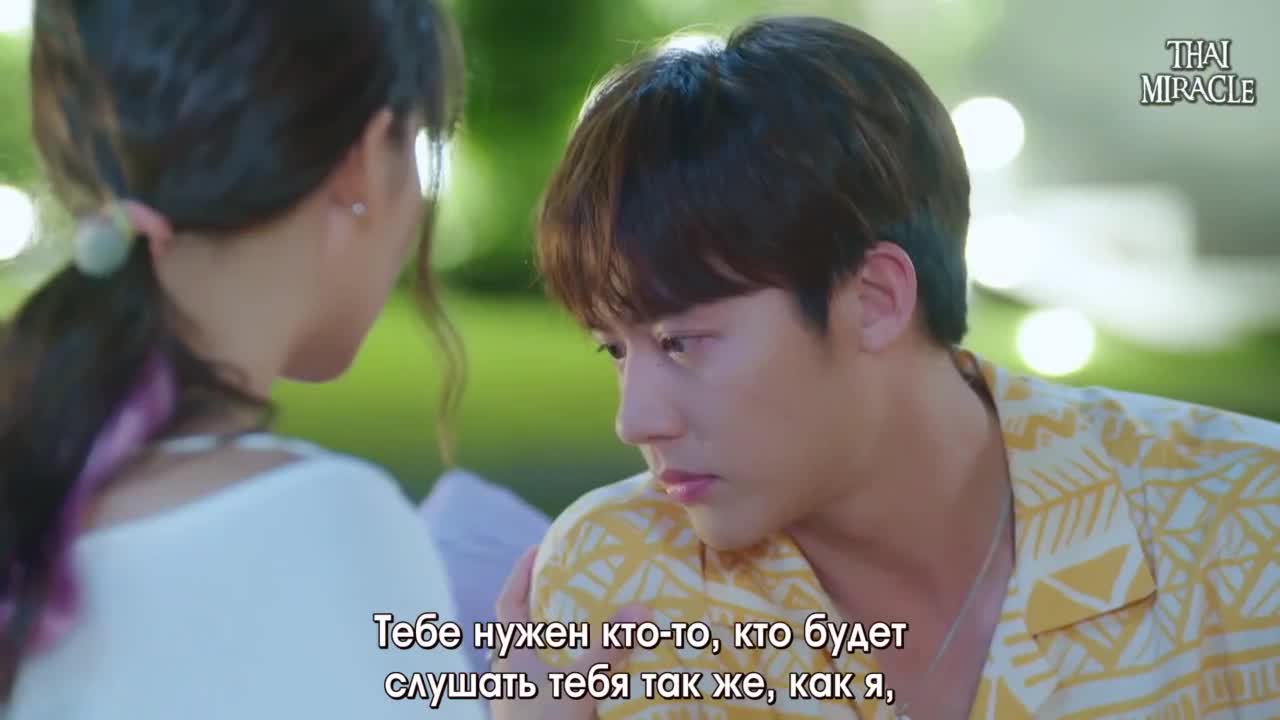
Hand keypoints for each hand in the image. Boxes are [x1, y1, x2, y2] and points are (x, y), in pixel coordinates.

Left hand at [487, 546, 648, 719]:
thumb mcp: (578, 687)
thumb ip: (608, 649)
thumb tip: (640, 608)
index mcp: (511, 657)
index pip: (507, 605)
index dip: (519, 574)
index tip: (537, 548)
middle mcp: (512, 674)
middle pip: (524, 629)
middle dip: (547, 604)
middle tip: (575, 580)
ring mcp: (524, 698)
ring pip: (541, 658)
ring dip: (563, 639)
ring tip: (594, 619)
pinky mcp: (541, 714)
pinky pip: (555, 680)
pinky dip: (575, 667)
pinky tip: (601, 669)